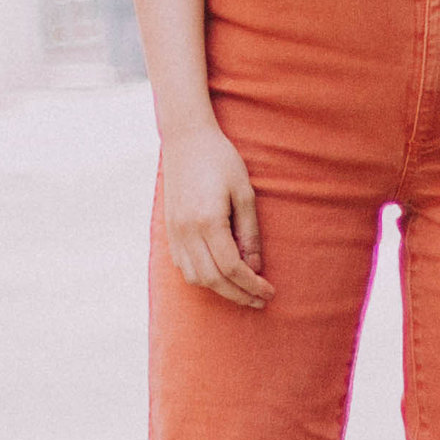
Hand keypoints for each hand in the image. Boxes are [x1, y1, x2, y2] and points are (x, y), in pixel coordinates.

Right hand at [160, 121, 273, 308]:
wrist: (186, 139)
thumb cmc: (221, 160)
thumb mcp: (244, 193)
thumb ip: (249, 233)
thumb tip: (255, 267)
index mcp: (207, 221)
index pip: (231, 268)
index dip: (252, 285)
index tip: (269, 291)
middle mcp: (186, 232)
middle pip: (213, 279)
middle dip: (239, 294)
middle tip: (260, 300)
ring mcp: (174, 232)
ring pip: (195, 278)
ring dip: (220, 290)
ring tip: (243, 290)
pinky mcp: (169, 230)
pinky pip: (183, 266)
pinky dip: (202, 277)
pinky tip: (220, 276)